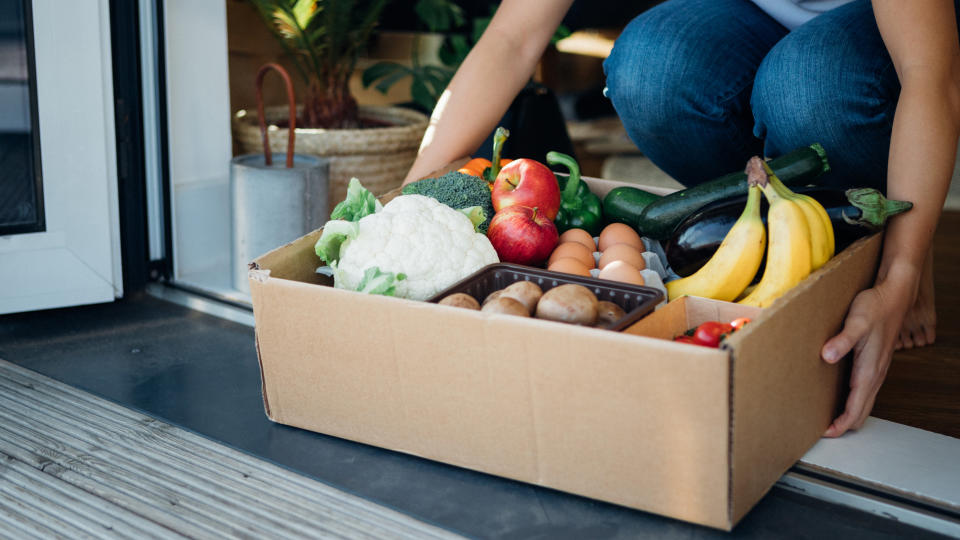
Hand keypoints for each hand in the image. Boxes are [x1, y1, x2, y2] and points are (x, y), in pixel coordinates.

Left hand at [819, 276, 913, 436]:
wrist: (894, 296)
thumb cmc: (875, 307)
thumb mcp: (856, 322)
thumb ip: (842, 340)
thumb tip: (827, 356)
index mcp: (869, 371)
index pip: (856, 409)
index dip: (840, 425)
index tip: (824, 433)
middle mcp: (875, 375)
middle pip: (861, 412)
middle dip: (843, 426)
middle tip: (821, 431)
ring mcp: (876, 370)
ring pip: (864, 403)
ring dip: (848, 415)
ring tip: (827, 419)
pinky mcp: (874, 364)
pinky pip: (864, 392)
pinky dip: (853, 402)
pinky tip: (839, 398)